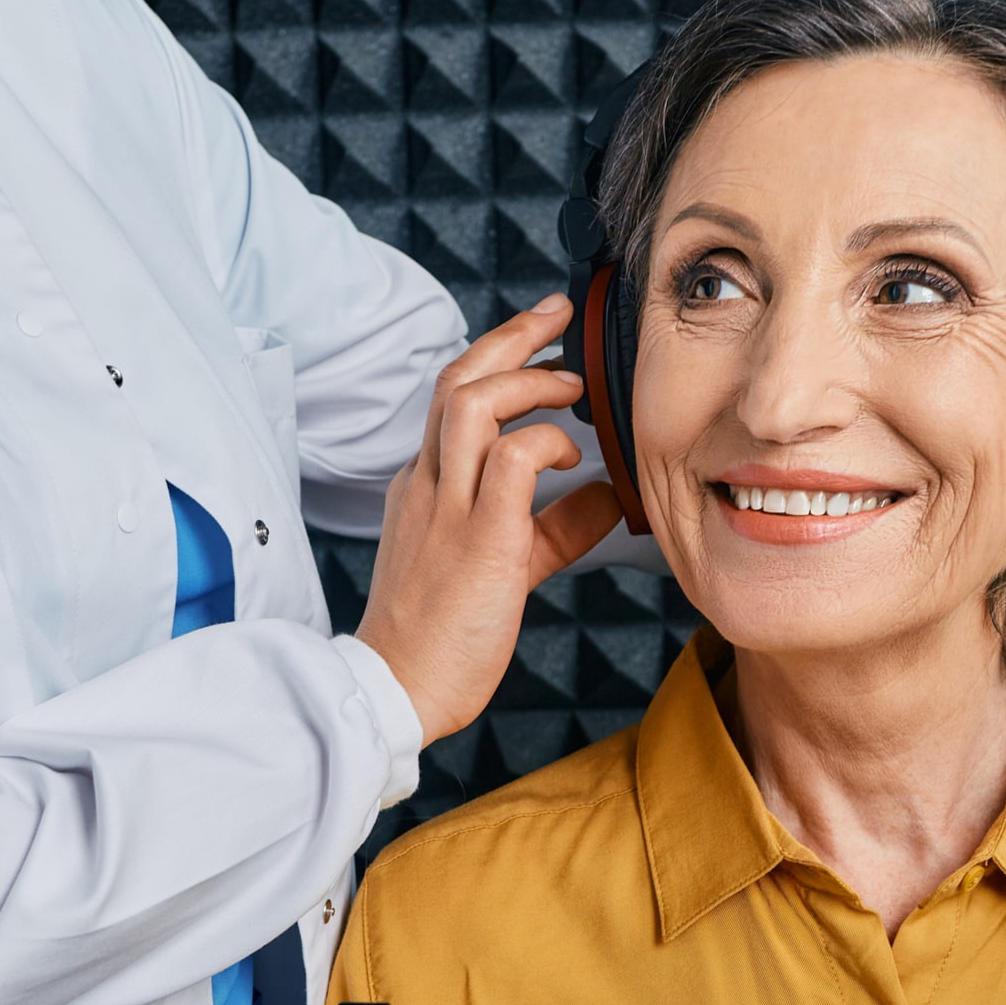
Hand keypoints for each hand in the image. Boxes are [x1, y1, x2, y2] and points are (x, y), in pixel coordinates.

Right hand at [356, 296, 621, 744]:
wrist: (400, 689)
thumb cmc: (446, 634)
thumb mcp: (507, 565)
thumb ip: (553, 526)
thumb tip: (605, 496)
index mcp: (426, 486)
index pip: (455, 398)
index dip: (499, 357)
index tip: (541, 336)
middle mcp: (428, 484)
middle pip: (458, 378)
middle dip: (511, 335)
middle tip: (558, 315)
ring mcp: (447, 507)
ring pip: (472, 402)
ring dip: (528, 381)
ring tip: (571, 388)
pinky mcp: (477, 539)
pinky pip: (511, 460)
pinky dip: (546, 443)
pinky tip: (573, 457)